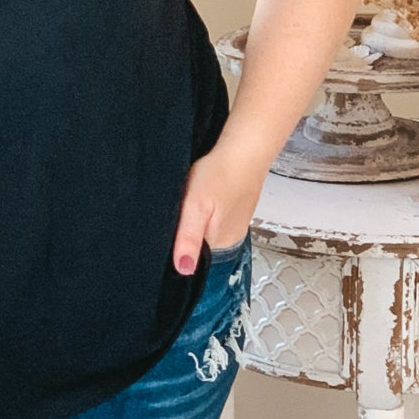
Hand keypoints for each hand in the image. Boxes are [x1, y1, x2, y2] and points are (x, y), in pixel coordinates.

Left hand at [172, 143, 267, 275]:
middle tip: (182, 210)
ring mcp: (234, 224)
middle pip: (199, 246)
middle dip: (185, 233)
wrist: (244, 149)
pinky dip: (206, 210)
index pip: (194, 261)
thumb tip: (184, 269)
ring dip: (195, 220)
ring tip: (193, 203)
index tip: (173, 232)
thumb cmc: (222, 173)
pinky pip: (214, 218)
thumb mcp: (196, 207)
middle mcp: (230, 239)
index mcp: (221, 244)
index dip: (180, 249)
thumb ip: (189, 239)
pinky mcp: (234, 210)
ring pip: (206, 231)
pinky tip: (204, 197)